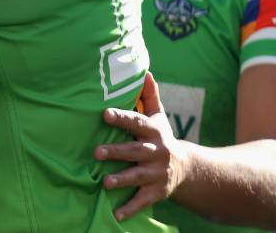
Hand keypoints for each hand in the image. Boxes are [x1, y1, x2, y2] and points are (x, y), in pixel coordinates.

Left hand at [96, 72, 187, 220]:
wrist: (188, 169)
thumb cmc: (162, 138)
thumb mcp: (158, 117)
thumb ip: (149, 96)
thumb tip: (145, 70)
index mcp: (153, 132)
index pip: (137, 123)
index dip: (122, 118)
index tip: (104, 114)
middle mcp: (156, 153)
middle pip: (135, 151)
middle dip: (117, 152)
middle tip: (96, 151)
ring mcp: (157, 173)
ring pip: (138, 177)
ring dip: (122, 180)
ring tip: (105, 183)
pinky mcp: (157, 192)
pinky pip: (142, 201)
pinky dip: (129, 209)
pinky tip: (115, 215)